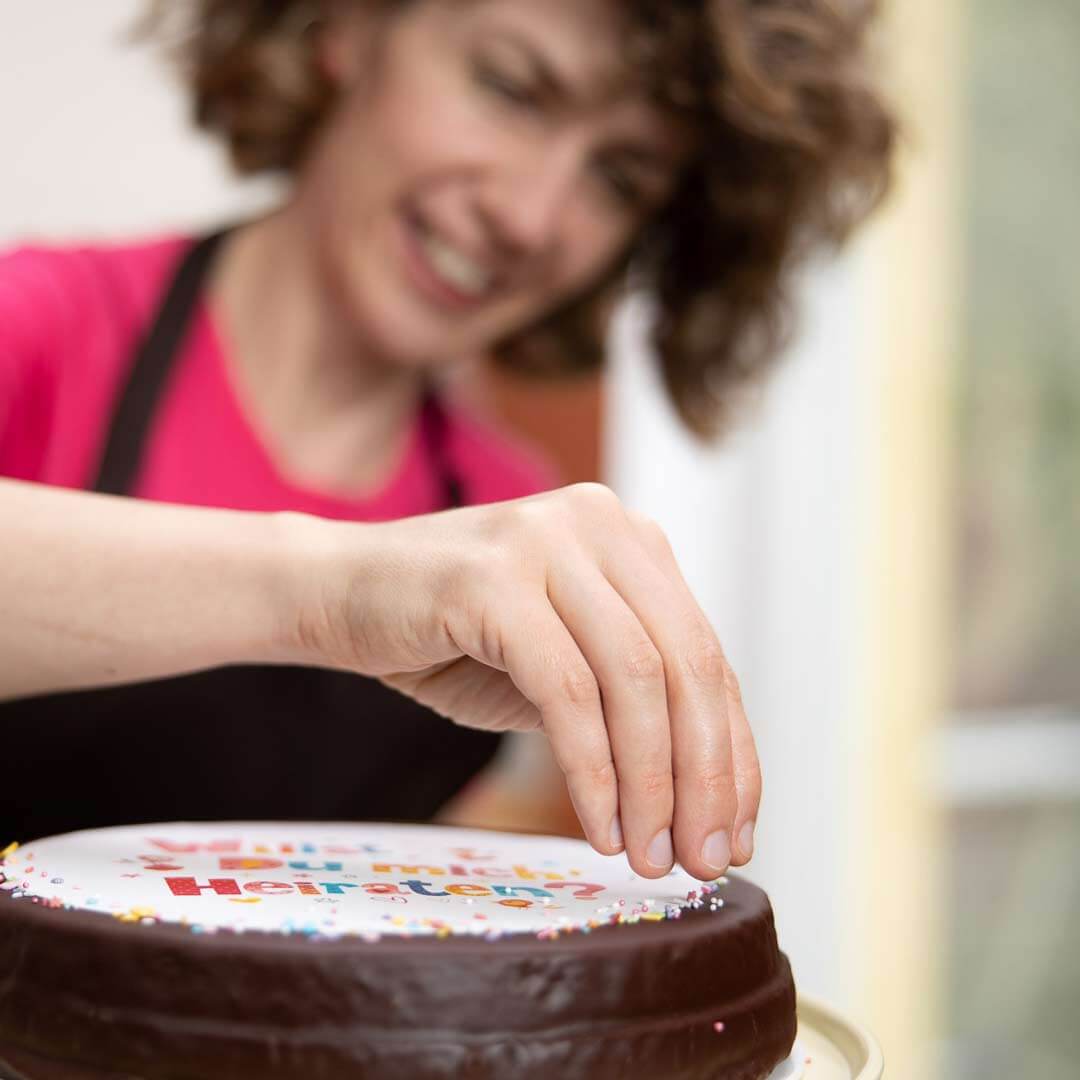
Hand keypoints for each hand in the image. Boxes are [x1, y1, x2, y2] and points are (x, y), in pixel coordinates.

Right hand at [298, 483, 759, 881]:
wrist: (334, 592)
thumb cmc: (449, 637)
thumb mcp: (559, 666)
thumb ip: (627, 701)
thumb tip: (705, 797)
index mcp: (629, 540)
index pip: (706, 656)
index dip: (731, 752)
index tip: (736, 830)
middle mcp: (600, 524)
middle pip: (686, 666)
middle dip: (705, 777)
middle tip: (703, 859)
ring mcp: (547, 542)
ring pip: (635, 680)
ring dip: (652, 785)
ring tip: (649, 855)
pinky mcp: (495, 579)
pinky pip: (567, 692)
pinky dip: (593, 771)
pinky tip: (598, 827)